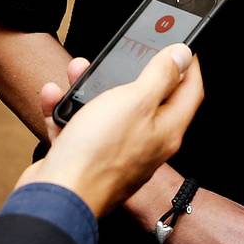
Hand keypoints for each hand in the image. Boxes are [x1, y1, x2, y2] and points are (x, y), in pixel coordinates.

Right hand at [23, 47, 206, 216]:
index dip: (189, 65)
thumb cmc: (98, 154)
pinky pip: (78, 127)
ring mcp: (113, 154)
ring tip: (78, 70)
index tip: (180, 46)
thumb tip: (183, 55)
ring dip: (91, 88)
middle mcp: (144, 145)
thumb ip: (160, 76)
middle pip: (146, 100)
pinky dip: (66, 111)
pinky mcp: (84, 159)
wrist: (57, 197)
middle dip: (130, 73)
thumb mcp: (135, 101)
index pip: (190, 92)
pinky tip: (53, 97)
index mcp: (165, 131)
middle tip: (122, 54)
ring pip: (107, 111)